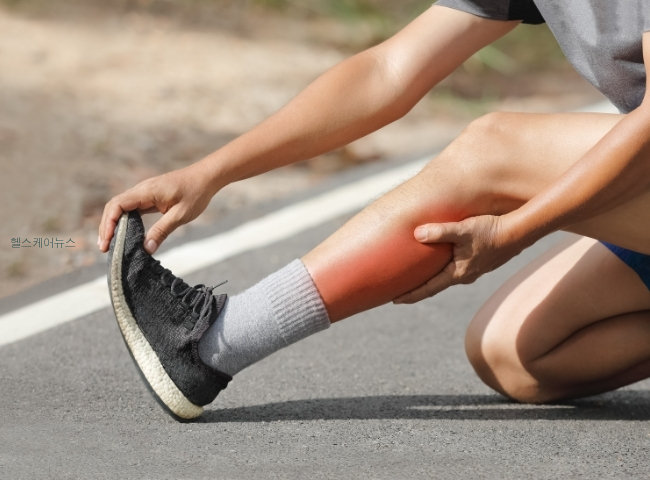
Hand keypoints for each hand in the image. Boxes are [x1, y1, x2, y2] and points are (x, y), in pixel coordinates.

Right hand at [97, 162, 217, 253]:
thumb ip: (162, 231)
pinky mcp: (149, 197)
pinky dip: (125, 221)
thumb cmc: (195, 194)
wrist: (206, 177)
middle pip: (114, 207)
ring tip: (111, 245)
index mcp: (146, 192)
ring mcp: (144, 192)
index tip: (107, 241)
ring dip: (113, 225)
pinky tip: (125, 234)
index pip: (117, 205)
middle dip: (106, 227)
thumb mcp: (180, 215)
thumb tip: (146, 249)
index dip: (108, 223)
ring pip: (121, 208)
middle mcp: (141, 190)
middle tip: (104, 248)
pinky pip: (131, 208)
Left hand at [393, 215, 525, 303]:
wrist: (520, 232)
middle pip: (435, 285)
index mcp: (457, 273)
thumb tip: (417, 234)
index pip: (428, 288)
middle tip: (399, 291)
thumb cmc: (491, 231)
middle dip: (417, 288)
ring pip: (446, 276)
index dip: (410, 295)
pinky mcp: (479, 261)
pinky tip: (441, 260)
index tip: (394, 300)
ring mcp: (473, 270)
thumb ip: (440, 232)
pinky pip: (456, 267)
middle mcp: (464, 276)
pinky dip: (443, 267)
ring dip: (431, 277)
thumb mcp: (463, 230)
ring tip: (417, 276)